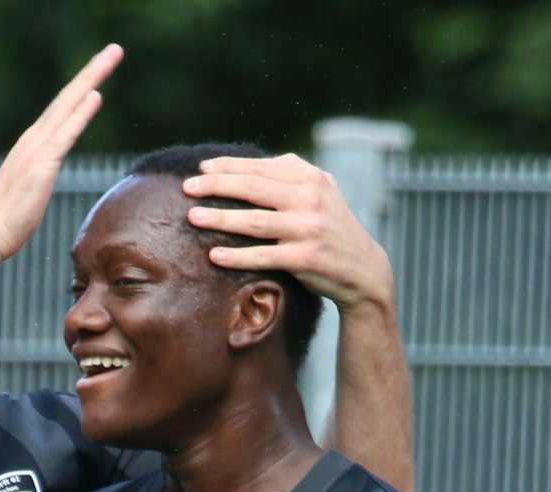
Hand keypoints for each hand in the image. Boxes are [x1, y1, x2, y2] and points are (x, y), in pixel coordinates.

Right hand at [0, 43, 122, 262]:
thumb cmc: (4, 222)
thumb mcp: (28, 193)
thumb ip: (38, 178)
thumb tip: (40, 180)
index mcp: (32, 146)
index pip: (62, 110)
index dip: (82, 88)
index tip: (100, 71)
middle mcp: (34, 140)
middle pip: (67, 98)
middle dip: (92, 71)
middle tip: (115, 49)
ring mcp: (36, 150)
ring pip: (68, 106)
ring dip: (91, 79)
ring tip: (111, 56)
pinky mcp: (41, 165)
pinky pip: (65, 134)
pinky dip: (80, 112)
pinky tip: (95, 94)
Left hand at [181, 153, 393, 312]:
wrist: (363, 268)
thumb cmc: (331, 227)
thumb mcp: (322, 192)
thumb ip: (292, 175)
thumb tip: (249, 164)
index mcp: (311, 178)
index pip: (261, 168)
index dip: (229, 166)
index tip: (201, 168)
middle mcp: (310, 199)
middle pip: (253, 189)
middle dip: (216, 186)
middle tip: (187, 188)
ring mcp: (308, 228)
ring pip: (255, 221)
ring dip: (220, 219)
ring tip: (193, 218)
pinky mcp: (305, 258)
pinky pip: (263, 256)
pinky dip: (237, 257)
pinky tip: (214, 256)